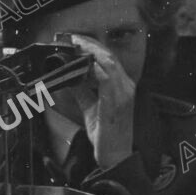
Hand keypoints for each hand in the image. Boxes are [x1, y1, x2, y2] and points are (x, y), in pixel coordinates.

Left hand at [67, 34, 136, 169]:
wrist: (116, 157)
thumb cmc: (106, 136)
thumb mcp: (91, 108)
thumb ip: (82, 91)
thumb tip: (69, 77)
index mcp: (123, 87)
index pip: (109, 59)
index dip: (92, 47)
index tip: (75, 41)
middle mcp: (126, 87)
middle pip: (108, 56)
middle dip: (88, 44)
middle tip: (70, 38)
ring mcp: (123, 93)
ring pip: (108, 62)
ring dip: (89, 51)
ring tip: (73, 45)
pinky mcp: (116, 101)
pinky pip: (105, 77)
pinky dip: (92, 68)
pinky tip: (79, 64)